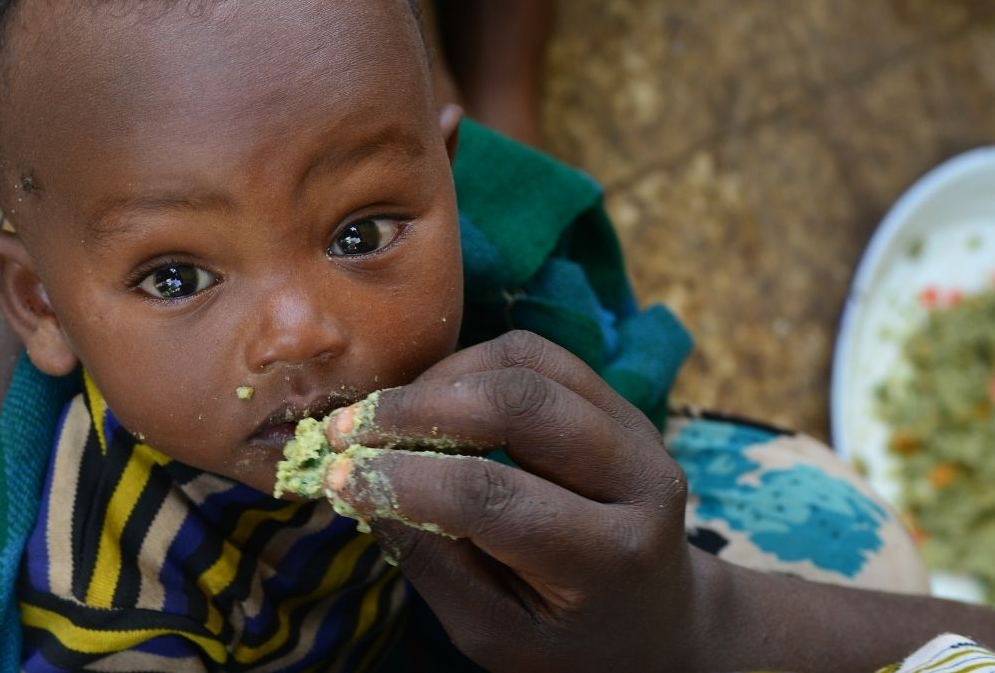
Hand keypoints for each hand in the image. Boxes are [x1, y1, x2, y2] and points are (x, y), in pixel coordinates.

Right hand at [322, 331, 710, 672]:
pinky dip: (470, 367)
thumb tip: (361, 487)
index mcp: (611, 556)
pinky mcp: (617, 402)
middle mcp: (640, 480)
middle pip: (522, 405)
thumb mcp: (497, 635)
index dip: (404, 479)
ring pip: (527, 363)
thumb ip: (435, 563)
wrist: (658, 622)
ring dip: (440, 381)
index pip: (493, 497)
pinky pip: (537, 355)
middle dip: (417, 410)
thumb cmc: (568, 639)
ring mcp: (637, 430)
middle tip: (347, 430)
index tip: (337, 476)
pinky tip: (430, 403)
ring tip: (384, 419)